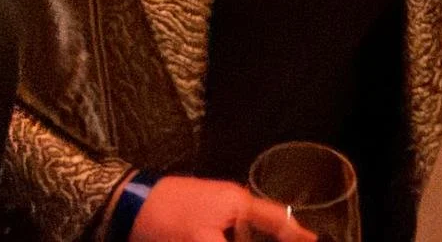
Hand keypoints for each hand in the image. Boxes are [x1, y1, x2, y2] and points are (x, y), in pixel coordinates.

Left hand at [129, 176, 314, 241]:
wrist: (127, 209)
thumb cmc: (168, 219)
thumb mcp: (204, 241)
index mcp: (238, 203)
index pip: (276, 221)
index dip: (296, 234)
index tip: (313, 241)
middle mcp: (232, 209)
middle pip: (264, 231)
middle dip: (276, 236)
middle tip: (296, 240)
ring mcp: (215, 220)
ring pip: (244, 236)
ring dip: (257, 237)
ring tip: (278, 236)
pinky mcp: (199, 232)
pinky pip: (227, 237)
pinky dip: (238, 238)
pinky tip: (241, 238)